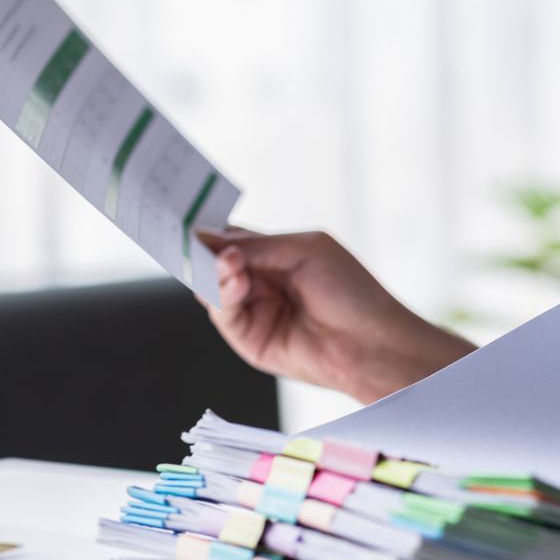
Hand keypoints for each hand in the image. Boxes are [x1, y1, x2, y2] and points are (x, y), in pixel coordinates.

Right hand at [197, 228, 474, 402]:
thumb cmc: (351, 291)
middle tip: (194, 237)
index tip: (188, 217)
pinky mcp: (249, 340)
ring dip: (216, 271)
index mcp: (273, 256)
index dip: (210, 230)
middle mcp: (259, 283)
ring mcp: (253, 312)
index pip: (230, 238)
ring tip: (230, 262)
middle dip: (204, 249)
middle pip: (214, 262)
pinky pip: (223, 314)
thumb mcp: (302, 250)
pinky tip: (237, 281)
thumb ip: (256, 246)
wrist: (371, 341)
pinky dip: (223, 295)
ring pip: (212, 288)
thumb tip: (210, 238)